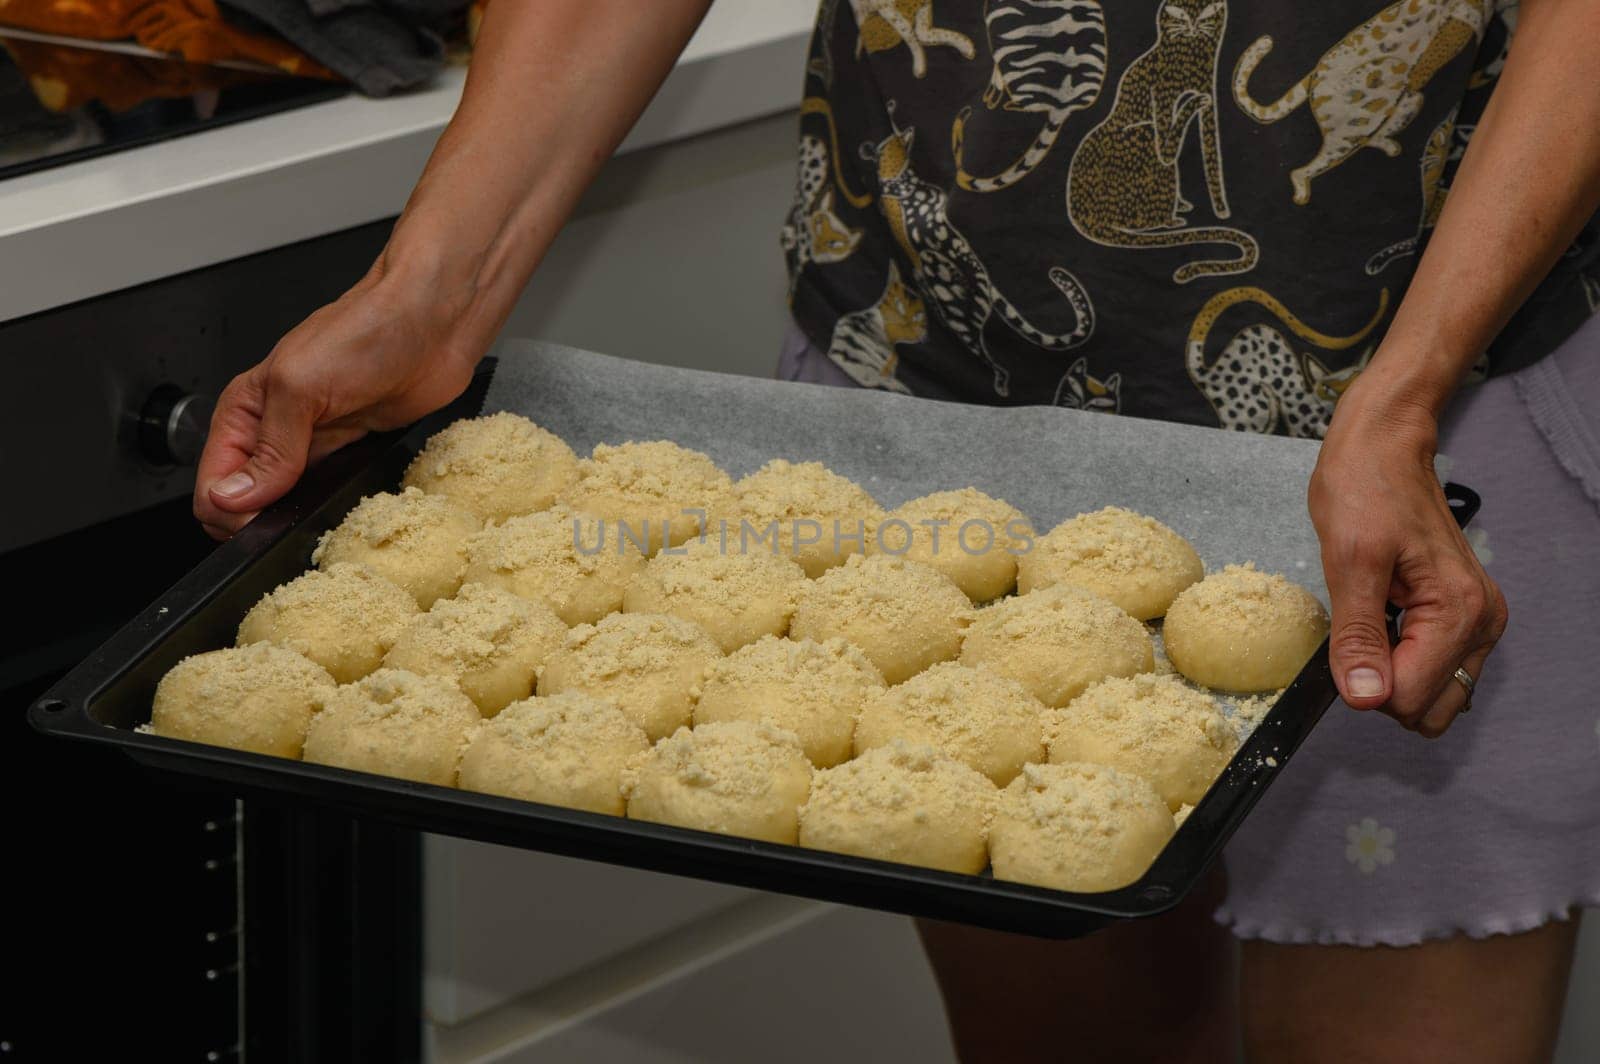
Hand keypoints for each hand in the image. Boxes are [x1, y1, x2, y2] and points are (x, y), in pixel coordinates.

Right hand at [193, 263, 479, 538]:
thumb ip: (269, 449)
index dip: (231, 511)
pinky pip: (329, 494)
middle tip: (294, 513)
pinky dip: (333, 506)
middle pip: (246, 502)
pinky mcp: (351, 453)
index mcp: (245, 411)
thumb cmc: (366, 331)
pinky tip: (345, 500)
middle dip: (262, 519)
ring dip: (298, 515)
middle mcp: (273, 431)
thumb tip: (233, 497)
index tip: (262, 516)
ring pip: (286, 503)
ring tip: (321, 508)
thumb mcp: (300, 386)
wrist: (431, 325)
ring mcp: (313, 445)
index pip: (212, 485)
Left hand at [1307, 376, 1506, 737]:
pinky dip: (1406, 657)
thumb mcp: (1348, 564)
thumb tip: (1364, 698)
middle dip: (1385, 686)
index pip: (1411, 699)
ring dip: (1395, 672)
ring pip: (1434, 694)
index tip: (1349, 641)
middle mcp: (1482, 623)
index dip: (1366, 685)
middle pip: (1429, 708)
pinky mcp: (1466, 615)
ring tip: (1375, 617)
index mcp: (1459, 612)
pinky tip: (1389, 617)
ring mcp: (1479, 620)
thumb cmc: (1364, 492)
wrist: (1383, 450)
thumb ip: (1358, 637)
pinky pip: (1436, 667)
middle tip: (1360, 632)